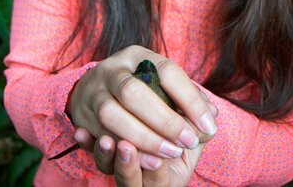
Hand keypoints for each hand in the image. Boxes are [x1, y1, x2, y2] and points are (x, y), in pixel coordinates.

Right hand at [68, 45, 217, 159]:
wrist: (92, 90)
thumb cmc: (140, 88)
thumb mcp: (161, 83)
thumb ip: (187, 98)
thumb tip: (211, 115)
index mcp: (136, 56)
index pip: (167, 72)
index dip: (190, 99)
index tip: (208, 125)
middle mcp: (111, 70)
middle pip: (134, 92)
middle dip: (164, 121)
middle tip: (188, 142)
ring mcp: (92, 93)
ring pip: (112, 115)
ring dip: (143, 139)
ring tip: (169, 154)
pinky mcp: (82, 117)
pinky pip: (99, 136)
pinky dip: (125, 151)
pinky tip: (146, 161)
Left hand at [81, 131, 203, 186]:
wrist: (157, 125)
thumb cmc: (180, 132)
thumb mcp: (194, 133)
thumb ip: (199, 125)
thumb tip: (211, 112)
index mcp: (164, 178)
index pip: (158, 183)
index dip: (156, 173)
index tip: (156, 160)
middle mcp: (139, 178)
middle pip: (128, 183)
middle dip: (127, 167)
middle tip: (126, 147)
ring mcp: (118, 164)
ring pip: (107, 169)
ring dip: (105, 155)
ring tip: (106, 140)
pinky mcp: (101, 147)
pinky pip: (90, 152)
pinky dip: (86, 143)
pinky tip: (81, 133)